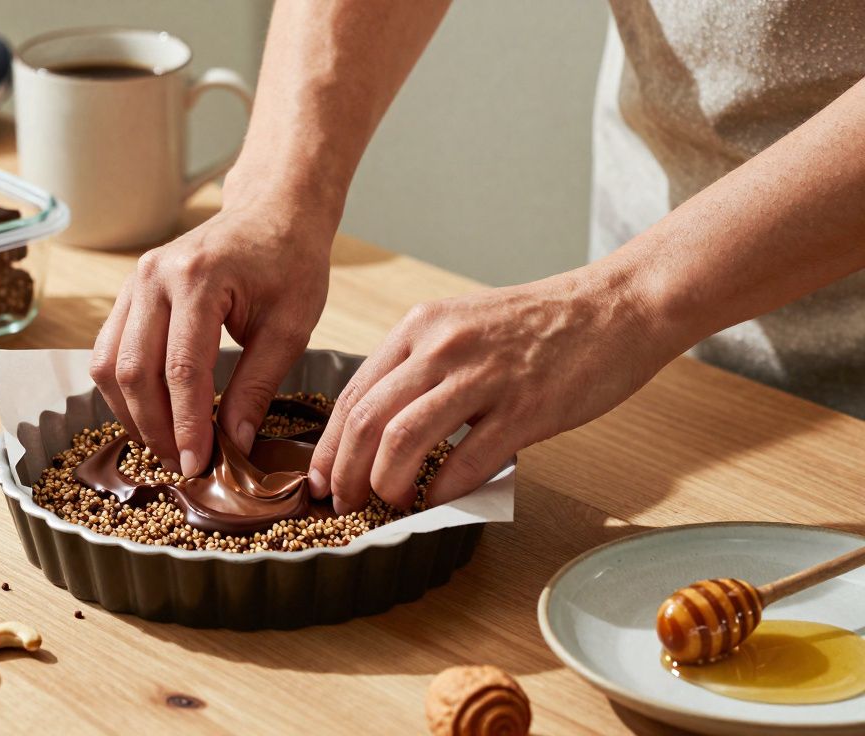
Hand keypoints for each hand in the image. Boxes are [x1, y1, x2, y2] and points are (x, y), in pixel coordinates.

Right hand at [90, 198, 334, 476]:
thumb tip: (232, 445)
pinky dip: (124, 390)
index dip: (186, 424)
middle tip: (180, 464)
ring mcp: (134, 281)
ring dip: (131, 414)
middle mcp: (154, 276)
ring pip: (108, 364)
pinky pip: (108, 350)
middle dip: (154, 427)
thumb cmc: (289, 263)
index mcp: (199, 278)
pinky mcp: (128, 293)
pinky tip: (152, 414)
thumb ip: (257, 387)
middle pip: (134, 370)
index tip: (198, 464)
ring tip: (165, 445)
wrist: (272, 213)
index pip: (182, 368)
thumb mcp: (290, 328)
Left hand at [308, 267, 677, 512]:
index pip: (353, 394)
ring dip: (385, 484)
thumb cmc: (540, 324)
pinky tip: (438, 501)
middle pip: (367, 420)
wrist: (616, 306)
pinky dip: (443, 490)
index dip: (330, 447)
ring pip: (403, 439)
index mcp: (421, 328)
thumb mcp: (462, 327)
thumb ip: (421, 369)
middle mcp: (442, 347)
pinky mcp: (525, 406)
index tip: (322, 480)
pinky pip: (467, 459)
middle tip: (344, 505)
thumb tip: (381, 429)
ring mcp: (484, 376)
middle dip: (346, 473)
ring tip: (388, 505)